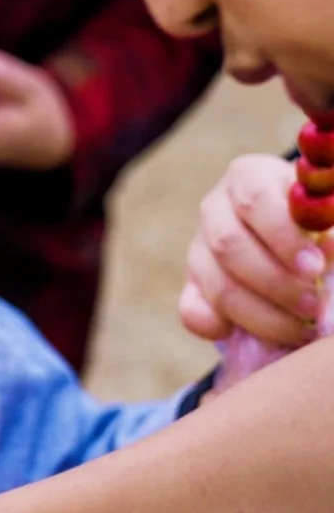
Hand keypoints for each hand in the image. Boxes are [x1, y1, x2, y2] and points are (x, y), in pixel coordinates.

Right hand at [180, 153, 333, 348]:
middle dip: (275, 282)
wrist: (294, 239)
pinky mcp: (191, 286)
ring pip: (217, 284)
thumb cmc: (317, 222)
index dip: (284, 236)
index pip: (254, 201)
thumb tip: (328, 248)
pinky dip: (218, 327)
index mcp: (248, 176)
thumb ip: (329, 224)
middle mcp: (215, 208)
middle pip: (229, 245)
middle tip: (314, 305)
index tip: (318, 266)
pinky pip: (192, 312)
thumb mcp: (326, 212)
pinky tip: (255, 337)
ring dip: (262, 314)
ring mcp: (198, 248)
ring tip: (302, 327)